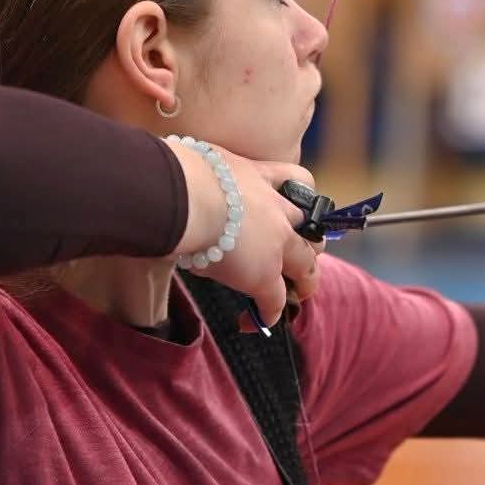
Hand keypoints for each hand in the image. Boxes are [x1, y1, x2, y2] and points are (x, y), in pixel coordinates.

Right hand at [168, 140, 324, 324]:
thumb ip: (201, 173)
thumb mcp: (200, 162)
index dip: (300, 193)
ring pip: (306, 265)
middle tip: (302, 254)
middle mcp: (275, 209)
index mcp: (259, 176)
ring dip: (305, 280)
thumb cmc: (178, 172)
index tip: (294, 205)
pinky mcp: (263, 275)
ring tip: (299, 292)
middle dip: (309, 242)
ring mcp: (275, 244)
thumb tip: (174, 174)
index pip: (296, 179)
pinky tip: (255, 322)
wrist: (184, 196)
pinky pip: (274, 301)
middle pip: (310, 227)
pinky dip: (269, 313)